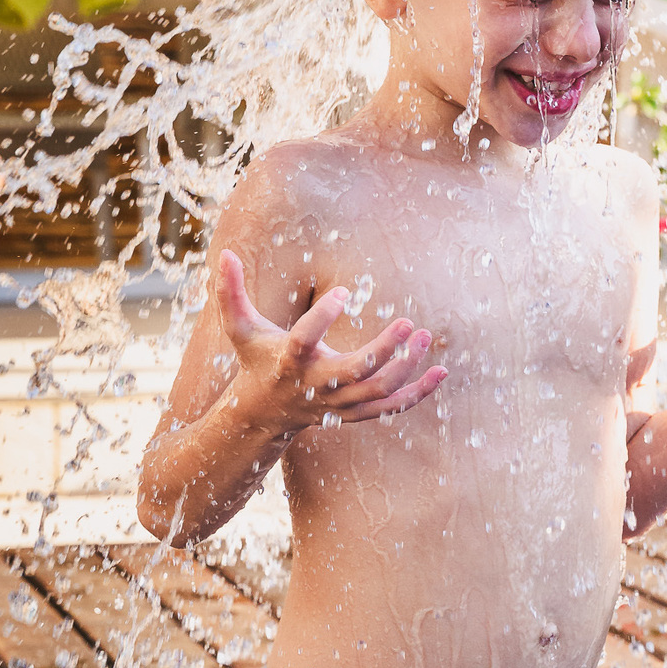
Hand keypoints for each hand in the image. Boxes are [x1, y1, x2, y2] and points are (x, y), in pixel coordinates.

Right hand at [216, 249, 446, 436]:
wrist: (264, 413)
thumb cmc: (256, 360)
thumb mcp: (238, 328)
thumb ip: (229, 293)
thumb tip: (225, 253)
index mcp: (289, 361)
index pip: (305, 340)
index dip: (323, 316)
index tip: (346, 291)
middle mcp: (316, 386)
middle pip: (356, 372)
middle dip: (385, 350)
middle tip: (409, 322)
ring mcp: (338, 403)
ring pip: (379, 391)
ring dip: (408, 367)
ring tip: (426, 336)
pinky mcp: (355, 413)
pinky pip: (392, 408)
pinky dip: (418, 393)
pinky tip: (441, 372)